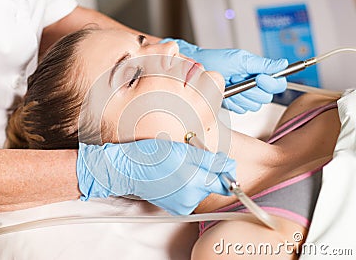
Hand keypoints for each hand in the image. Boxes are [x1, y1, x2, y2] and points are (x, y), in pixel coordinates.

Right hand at [76, 139, 235, 214]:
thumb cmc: (151, 156)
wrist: (128, 170)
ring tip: (178, 168)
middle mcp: (190, 199)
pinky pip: (191, 196)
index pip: (226, 182)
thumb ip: (211, 161)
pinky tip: (174, 177)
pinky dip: (187, 186)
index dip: (225, 170)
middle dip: (206, 171)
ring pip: (201, 190)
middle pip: (212, 185)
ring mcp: (183, 205)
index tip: (219, 162)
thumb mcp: (185, 151)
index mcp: (194, 183)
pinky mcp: (176, 208)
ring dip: (196, 178)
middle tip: (189, 159)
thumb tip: (230, 167)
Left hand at [162, 38, 287, 112]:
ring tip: (230, 84)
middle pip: (267, 97)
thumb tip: (283, 64)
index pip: (279, 84)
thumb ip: (262, 64)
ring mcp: (246, 97)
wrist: (199, 70)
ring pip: (254, 106)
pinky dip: (233, 102)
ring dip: (241, 96)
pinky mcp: (236, 105)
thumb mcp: (240, 59)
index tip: (258, 77)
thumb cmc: (217, 61)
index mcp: (260, 73)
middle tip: (237, 79)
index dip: (271, 83)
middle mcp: (255, 86)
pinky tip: (226, 93)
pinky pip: (241, 110)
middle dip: (251, 89)